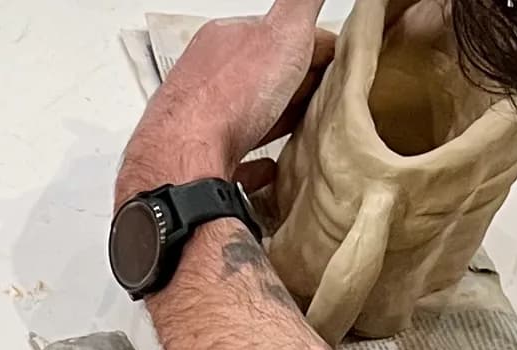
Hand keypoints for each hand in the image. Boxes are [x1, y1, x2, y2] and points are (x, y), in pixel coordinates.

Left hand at [119, 0, 335, 201]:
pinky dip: (254, 163)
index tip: (332, 58)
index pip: (274, 34)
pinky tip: (269, 167)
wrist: (184, 162)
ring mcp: (198, 124)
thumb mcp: (282, 30)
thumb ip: (301, 3)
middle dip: (288, 83)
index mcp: (223, 40)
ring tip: (300, 123)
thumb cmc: (226, 98)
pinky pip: (232, 160)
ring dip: (272, 118)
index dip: (308, 45)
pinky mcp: (200, 164)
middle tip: (319, 90)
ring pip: (243, 116)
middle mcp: (205, 80)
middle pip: (257, 77)